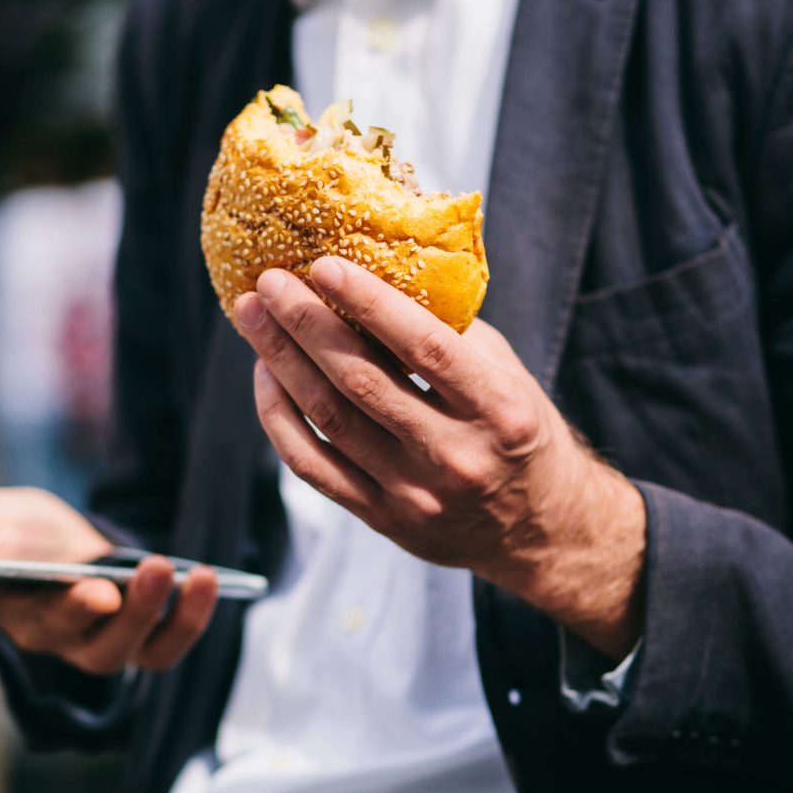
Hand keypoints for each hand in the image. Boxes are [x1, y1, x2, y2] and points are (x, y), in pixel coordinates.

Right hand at [0, 487, 219, 673]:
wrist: (77, 544)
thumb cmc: (23, 532)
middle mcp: (40, 633)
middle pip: (53, 631)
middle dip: (76, 609)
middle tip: (101, 587)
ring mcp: (91, 645)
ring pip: (113, 649)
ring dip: (142, 612)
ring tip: (163, 567)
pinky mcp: (140, 646)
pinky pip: (165, 648)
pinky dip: (190, 618)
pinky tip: (206, 578)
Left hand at [234, 259, 645, 657]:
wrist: (537, 527)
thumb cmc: (517, 431)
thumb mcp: (506, 374)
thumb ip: (451, 331)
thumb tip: (380, 269)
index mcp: (498, 410)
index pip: (425, 347)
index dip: (369, 303)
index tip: (324, 265)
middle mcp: (456, 456)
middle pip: (362, 382)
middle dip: (306, 324)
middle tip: (270, 283)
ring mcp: (415, 494)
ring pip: (329, 419)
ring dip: (282, 362)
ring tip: (255, 317)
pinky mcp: (382, 518)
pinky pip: (312, 466)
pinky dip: (280, 417)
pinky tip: (267, 376)